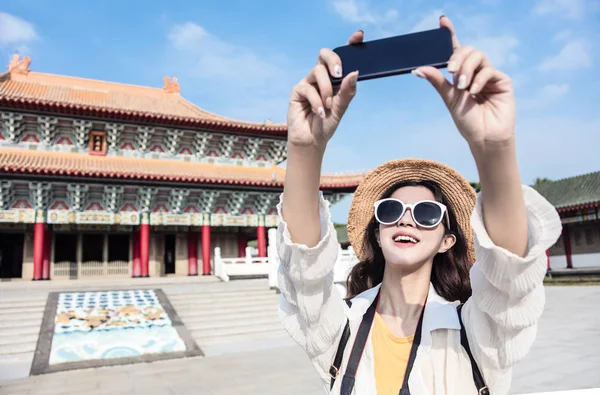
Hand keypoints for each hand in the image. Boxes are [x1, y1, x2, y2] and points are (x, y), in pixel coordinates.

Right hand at [287, 31, 361, 148]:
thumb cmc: (326, 124)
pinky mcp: (298, 91)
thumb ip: (347, 92)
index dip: (350, 44)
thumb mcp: (341, 108)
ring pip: (318, 71)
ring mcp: (309, 82)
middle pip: (325, 54)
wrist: (312, 140)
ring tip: (329, 106)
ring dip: (326, 90)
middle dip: (334, 60)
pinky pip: (308, 88)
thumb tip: (354, 73)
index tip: (359, 36)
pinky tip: (320, 112)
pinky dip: (317, 101)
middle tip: (339, 73)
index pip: (342, 57)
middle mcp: (322, 77)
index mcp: (335, 79)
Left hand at [413, 16, 515, 147]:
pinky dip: (478, 79)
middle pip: (467, 50)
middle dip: (457, 57)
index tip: (442, 20)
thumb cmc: (467, 121)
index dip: (450, 34)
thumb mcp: (449, 99)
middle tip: (451, 71)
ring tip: (462, 86)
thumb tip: (418, 68)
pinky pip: (489, 70)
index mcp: (461, 74)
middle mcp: (475, 72)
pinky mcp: (502, 81)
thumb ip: (438, 81)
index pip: (455, 50)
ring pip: (478, 56)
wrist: (484, 138)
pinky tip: (473, 91)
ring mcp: (489, 75)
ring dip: (466, 68)